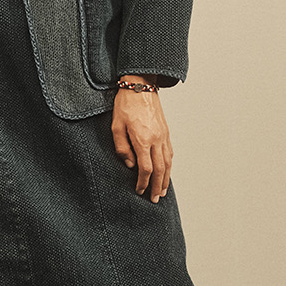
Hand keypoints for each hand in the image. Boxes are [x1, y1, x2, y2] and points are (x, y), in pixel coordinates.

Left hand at [111, 77, 171, 200]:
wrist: (140, 86)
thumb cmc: (125, 105)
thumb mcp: (116, 126)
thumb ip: (122, 148)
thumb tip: (129, 165)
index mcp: (143, 139)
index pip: (146, 168)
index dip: (143, 182)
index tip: (139, 191)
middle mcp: (156, 139)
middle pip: (161, 169)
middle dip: (157, 187)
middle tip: (155, 200)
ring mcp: (163, 136)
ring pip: (168, 163)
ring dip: (166, 179)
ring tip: (162, 192)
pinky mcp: (166, 132)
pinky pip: (170, 153)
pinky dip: (169, 166)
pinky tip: (167, 173)